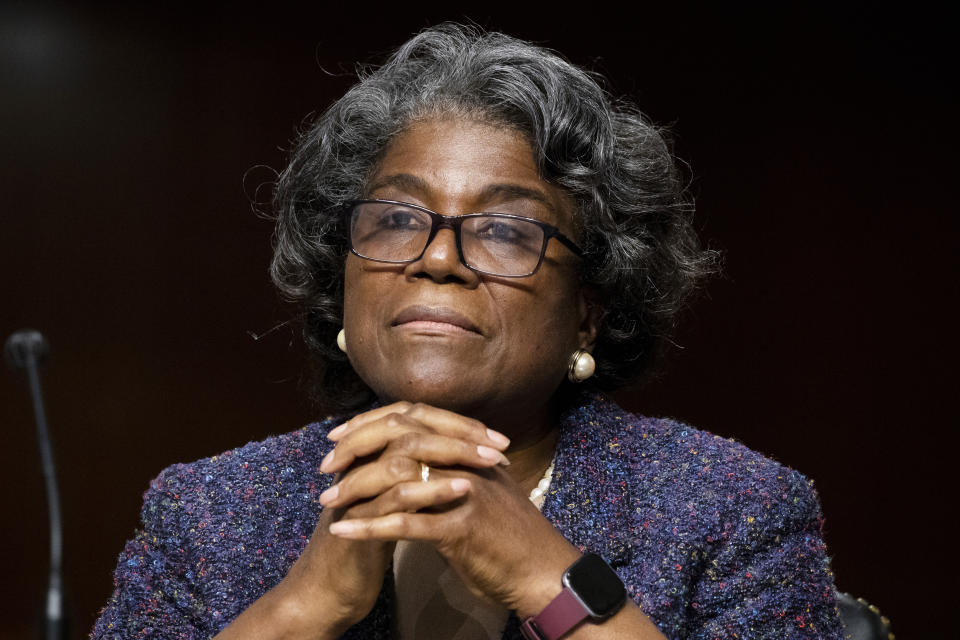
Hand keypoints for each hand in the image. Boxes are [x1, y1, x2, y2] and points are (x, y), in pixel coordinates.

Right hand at [216, 402, 510, 638]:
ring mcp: (355, 486)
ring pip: (403, 454)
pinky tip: (462, 489)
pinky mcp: (357, 517)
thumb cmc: (367, 544)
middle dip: (457, 432)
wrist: (330, 588)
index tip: (495, 436)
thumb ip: (411, 476)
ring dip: (450, 454)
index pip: (414, 419)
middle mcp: (359, 462)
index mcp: (368, 454)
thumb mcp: (392, 502)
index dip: (455, 424)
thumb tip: (451, 457)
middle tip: (497, 443)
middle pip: (408, 426)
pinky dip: (431, 489)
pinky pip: (395, 495)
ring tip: (488, 461)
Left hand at [322, 403, 580, 616]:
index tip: (340, 435)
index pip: (413, 420)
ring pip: (399, 479)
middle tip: (326, 466)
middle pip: (401, 439)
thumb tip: (419, 462)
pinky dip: (369, 527)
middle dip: (357, 449)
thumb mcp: (483, 492)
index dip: (372, 423)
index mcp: (468, 451)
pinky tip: (342, 531)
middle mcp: (466, 463)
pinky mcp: (462, 528)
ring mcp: (465, 493)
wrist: (544, 572)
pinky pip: (406, 524)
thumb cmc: (510, 538)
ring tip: (326, 501)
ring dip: (356, 489)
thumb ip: (454, 473)